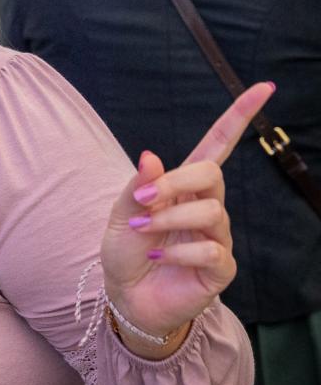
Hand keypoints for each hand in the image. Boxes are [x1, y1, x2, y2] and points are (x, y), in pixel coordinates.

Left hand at [101, 82, 274, 352]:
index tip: (264, 88)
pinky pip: (212, 250)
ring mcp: (216, 237)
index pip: (218, 145)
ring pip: (210, 213)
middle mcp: (205, 207)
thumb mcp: (122, 215)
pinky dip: (179, 252)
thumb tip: (152, 154)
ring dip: (169, 219)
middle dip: (177, 182)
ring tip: (143, 233)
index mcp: (183, 187)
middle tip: (143, 199)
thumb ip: (137, 185)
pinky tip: (159, 259)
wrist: (125, 296)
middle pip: (212, 175)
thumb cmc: (127, 251)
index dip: (239, 116)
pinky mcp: (220, 268)